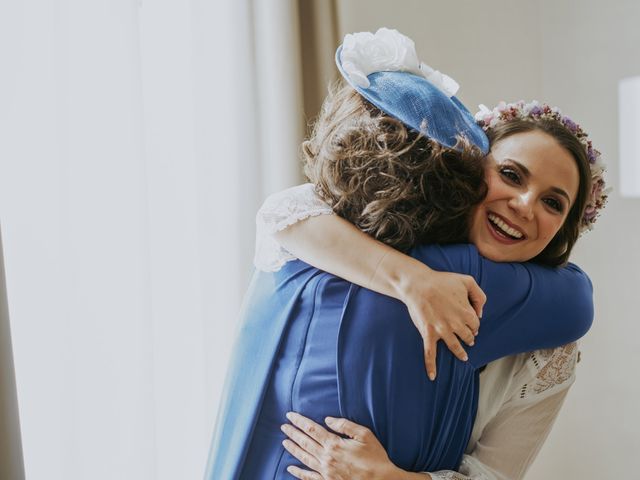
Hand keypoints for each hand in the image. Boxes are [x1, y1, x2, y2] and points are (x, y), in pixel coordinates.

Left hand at [281, 412, 401, 479]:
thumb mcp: (364, 435)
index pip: (312, 429)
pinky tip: (290, 468)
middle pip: (305, 442)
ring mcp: (326, 472)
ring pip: (304, 458)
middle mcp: (327, 458)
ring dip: (293, 449)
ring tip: (284, 441)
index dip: (300, 421)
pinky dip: (298, 473)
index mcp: (334, 444)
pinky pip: (309, 477)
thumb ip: (345, 425)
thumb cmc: (375, 457)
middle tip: (283, 426)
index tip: (290, 415)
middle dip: (293, 433)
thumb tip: (327, 419)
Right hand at [395, 263, 485, 379]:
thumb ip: (479, 295)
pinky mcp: (428, 333)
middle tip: (469, 338)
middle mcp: (455, 324)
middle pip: (468, 336)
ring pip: (455, 346)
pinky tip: (433, 376)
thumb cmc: (441, 280)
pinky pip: (430, 353)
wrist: (417, 284)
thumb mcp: (467, 280)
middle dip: (470, 338)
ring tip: (463, 356)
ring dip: (460, 352)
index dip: (474, 324)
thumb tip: (481, 313)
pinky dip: (431, 366)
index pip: (476, 324)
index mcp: (466, 312)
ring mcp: (441, 330)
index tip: (471, 324)